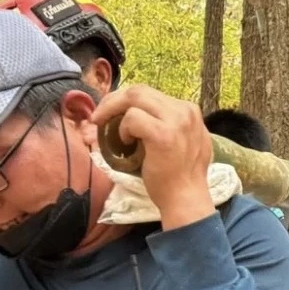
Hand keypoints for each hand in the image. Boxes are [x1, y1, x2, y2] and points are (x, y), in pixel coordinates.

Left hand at [92, 85, 215, 229]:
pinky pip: (132, 118)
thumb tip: (137, 114)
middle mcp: (185, 111)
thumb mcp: (182, 142)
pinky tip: (125, 144)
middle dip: (113, 100)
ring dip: (113, 112)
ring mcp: (176, 121)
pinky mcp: (163, 134)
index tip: (112, 113)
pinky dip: (123, 129)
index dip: (126, 100)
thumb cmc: (180, 176)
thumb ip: (168, 124)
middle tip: (98, 116)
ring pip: (134, 98)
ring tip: (107, 130)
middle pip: (140, 90)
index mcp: (189, 110)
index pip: (151, 94)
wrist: (186, 199)